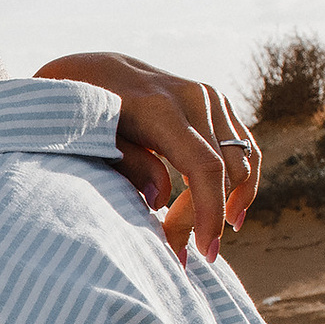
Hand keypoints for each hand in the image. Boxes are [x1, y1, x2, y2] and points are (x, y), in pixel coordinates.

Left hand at [37, 52, 259, 263]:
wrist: (91, 69)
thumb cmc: (80, 110)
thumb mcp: (88, 138)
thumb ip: (125, 164)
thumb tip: (159, 199)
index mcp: (161, 108)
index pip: (205, 168)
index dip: (208, 213)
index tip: (202, 252)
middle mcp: (195, 98)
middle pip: (224, 171)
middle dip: (206, 218)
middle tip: (180, 255)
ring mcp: (210, 97)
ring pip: (242, 161)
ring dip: (228, 203)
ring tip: (203, 240)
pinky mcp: (217, 102)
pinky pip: (244, 147)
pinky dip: (242, 180)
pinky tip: (230, 212)